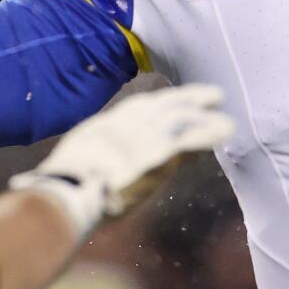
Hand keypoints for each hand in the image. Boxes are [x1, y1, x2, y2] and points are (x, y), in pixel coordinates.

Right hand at [9, 85, 234, 239]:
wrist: (67, 192)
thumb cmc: (62, 190)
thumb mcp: (75, 169)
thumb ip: (92, 168)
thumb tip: (93, 182)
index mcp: (103, 129)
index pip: (137, 113)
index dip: (158, 107)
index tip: (175, 103)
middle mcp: (125, 125)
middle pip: (162, 106)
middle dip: (186, 100)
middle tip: (211, 95)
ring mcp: (142, 135)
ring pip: (181, 119)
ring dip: (204, 117)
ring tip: (226, 121)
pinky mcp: (159, 149)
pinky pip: (190, 136)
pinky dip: (208, 132)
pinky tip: (225, 130)